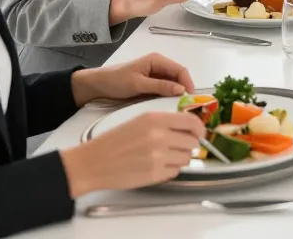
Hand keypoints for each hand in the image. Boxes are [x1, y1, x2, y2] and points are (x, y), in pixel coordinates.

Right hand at [60, 111, 205, 196]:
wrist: (93, 162)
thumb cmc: (115, 141)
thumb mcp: (141, 121)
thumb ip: (166, 122)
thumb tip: (190, 127)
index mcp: (156, 119)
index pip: (192, 122)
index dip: (199, 129)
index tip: (199, 133)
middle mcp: (159, 136)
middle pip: (193, 142)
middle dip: (189, 145)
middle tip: (178, 146)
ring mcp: (158, 156)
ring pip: (186, 158)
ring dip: (179, 158)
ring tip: (163, 156)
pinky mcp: (154, 174)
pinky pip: (175, 172)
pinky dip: (169, 170)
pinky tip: (155, 165)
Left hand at [71, 52, 195, 105]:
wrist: (96, 86)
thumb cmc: (116, 81)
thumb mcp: (137, 84)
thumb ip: (160, 86)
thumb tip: (181, 90)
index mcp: (157, 60)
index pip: (180, 70)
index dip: (188, 83)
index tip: (191, 99)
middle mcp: (159, 66)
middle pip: (178, 77)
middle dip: (184, 90)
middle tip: (187, 106)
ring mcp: (155, 75)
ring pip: (173, 85)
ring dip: (177, 95)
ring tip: (180, 109)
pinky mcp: (151, 84)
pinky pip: (165, 90)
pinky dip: (168, 97)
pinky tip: (169, 107)